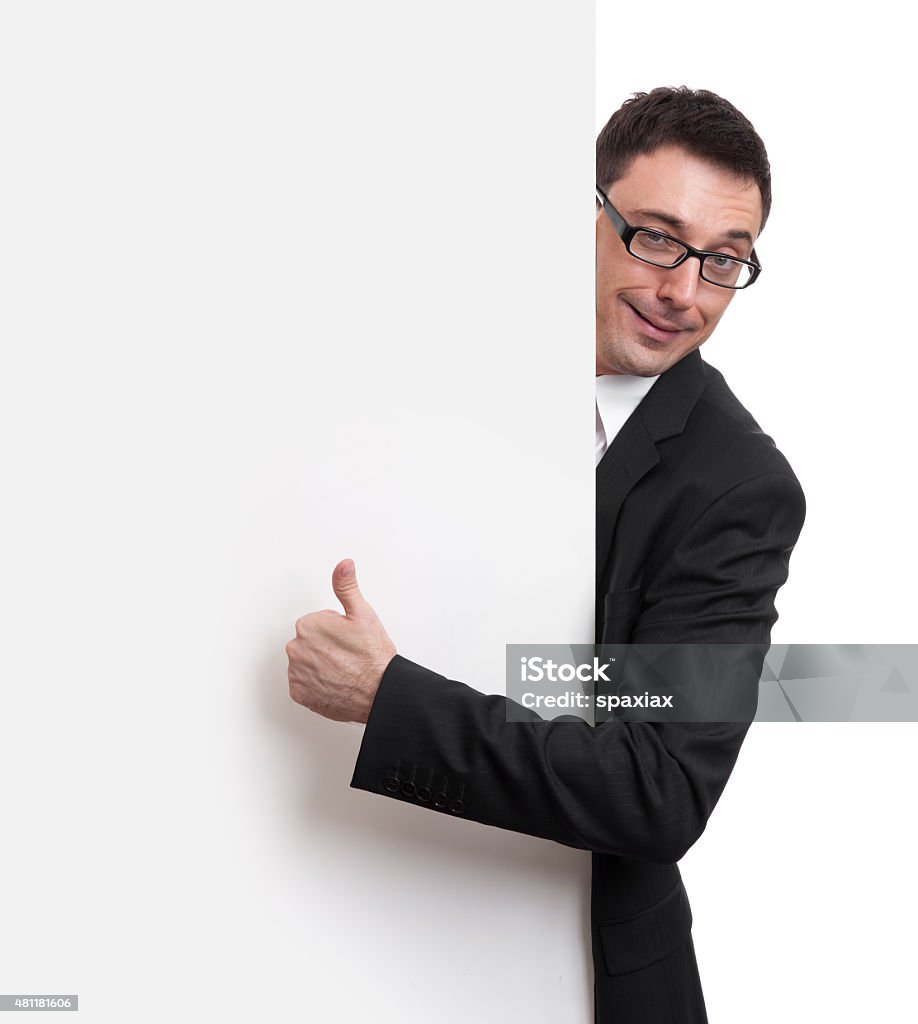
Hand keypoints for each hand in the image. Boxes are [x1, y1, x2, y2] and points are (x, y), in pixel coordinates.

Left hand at [286, 559, 396, 723]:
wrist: (379, 692)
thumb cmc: (373, 656)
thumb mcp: (362, 614)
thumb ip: (346, 587)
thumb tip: (343, 565)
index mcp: (307, 626)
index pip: (316, 623)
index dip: (335, 630)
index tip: (348, 639)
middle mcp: (296, 649)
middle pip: (309, 642)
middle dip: (325, 646)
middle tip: (347, 654)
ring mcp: (296, 673)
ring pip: (306, 662)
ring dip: (320, 665)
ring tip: (343, 670)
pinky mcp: (298, 693)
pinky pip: (303, 684)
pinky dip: (316, 684)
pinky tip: (334, 683)